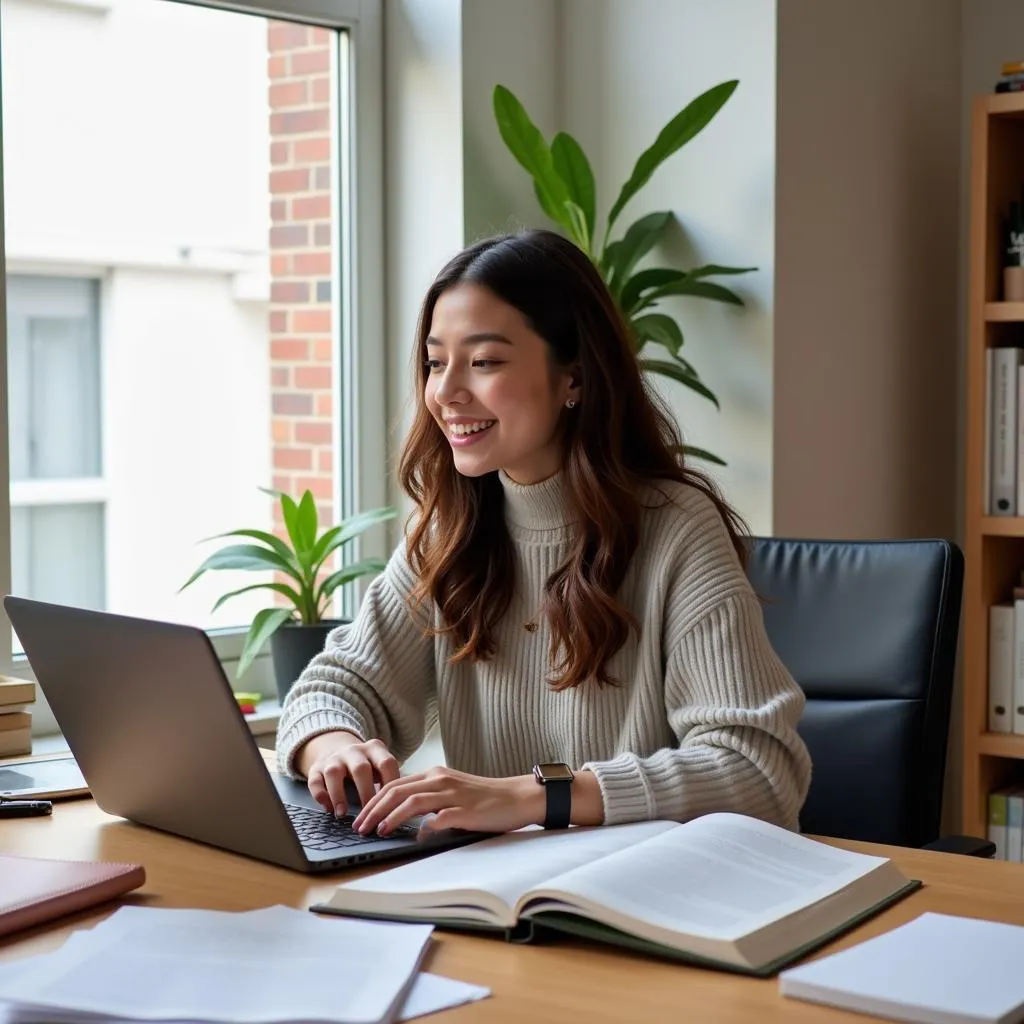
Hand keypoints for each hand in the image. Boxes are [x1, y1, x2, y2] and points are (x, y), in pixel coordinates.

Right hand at [296, 731, 400, 815]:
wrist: (335, 748)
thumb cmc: (366, 765)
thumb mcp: (380, 765)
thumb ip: (390, 780)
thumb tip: (403, 808)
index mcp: (374, 749)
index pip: (386, 763)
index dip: (392, 784)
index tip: (394, 805)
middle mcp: (353, 751)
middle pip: (361, 768)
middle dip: (366, 792)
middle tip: (371, 815)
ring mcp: (333, 759)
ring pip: (334, 773)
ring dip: (339, 794)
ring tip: (343, 814)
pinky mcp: (315, 768)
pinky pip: (314, 781)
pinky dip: (320, 796)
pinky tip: (328, 809)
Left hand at [352, 766, 545, 836]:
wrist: (518, 797)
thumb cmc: (485, 799)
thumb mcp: (452, 794)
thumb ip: (431, 803)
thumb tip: (411, 823)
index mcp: (435, 774)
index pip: (394, 784)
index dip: (373, 801)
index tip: (361, 817)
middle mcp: (440, 779)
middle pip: (396, 790)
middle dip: (373, 809)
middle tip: (360, 827)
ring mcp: (453, 794)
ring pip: (411, 800)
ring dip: (390, 817)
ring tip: (378, 831)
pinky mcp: (465, 810)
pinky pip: (438, 818)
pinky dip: (423, 828)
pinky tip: (416, 838)